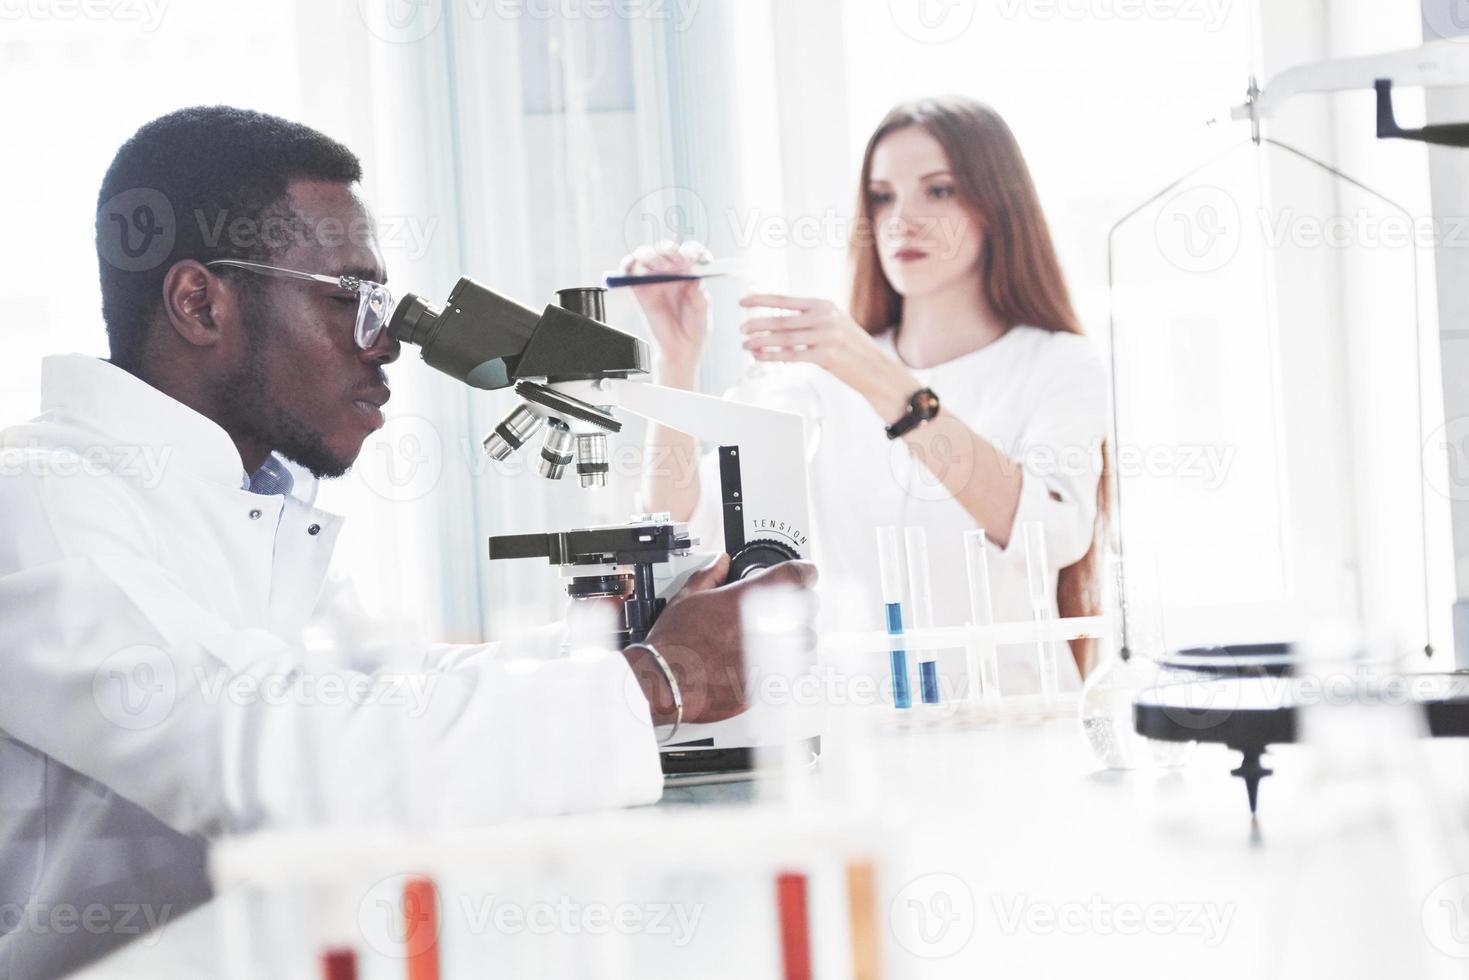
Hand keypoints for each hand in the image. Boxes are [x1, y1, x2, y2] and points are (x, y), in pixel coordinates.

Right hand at [618, 239, 711, 381]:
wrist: (679, 348)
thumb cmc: (693, 328)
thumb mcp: (701, 313)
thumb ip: (698, 298)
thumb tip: (695, 279)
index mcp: (690, 272)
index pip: (691, 251)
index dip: (694, 251)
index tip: (699, 259)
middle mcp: (671, 271)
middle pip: (667, 250)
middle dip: (672, 252)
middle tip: (677, 263)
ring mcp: (653, 278)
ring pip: (646, 254)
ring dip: (651, 256)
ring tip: (661, 268)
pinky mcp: (637, 287)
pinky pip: (628, 269)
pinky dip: (627, 263)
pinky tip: (633, 266)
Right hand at [625, 553, 818, 725]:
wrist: (667, 682)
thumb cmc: (675, 644)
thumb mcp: (687, 597)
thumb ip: (709, 576)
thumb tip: (719, 564)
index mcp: (751, 596)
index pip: (799, 574)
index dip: (804, 572)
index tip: (803, 575)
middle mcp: (768, 623)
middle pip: (808, 606)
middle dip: (797, 605)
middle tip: (781, 609)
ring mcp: (773, 653)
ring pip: (808, 640)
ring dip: (797, 636)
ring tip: (777, 637)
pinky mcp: (772, 680)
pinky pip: (798, 669)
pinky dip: (790, 663)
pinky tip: (774, 660)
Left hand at [739, 293, 918, 417]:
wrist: (878, 369)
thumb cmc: (853, 350)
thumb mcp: (834, 325)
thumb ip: (810, 321)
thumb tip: (778, 325)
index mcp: (824, 305)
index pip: (785, 300)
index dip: (761, 300)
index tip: (743, 302)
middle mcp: (825, 317)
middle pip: (781, 319)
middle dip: (757, 323)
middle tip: (741, 328)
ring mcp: (826, 336)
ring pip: (783, 338)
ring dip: (760, 341)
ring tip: (745, 344)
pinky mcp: (826, 356)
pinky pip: (792, 355)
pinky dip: (772, 356)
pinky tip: (760, 356)